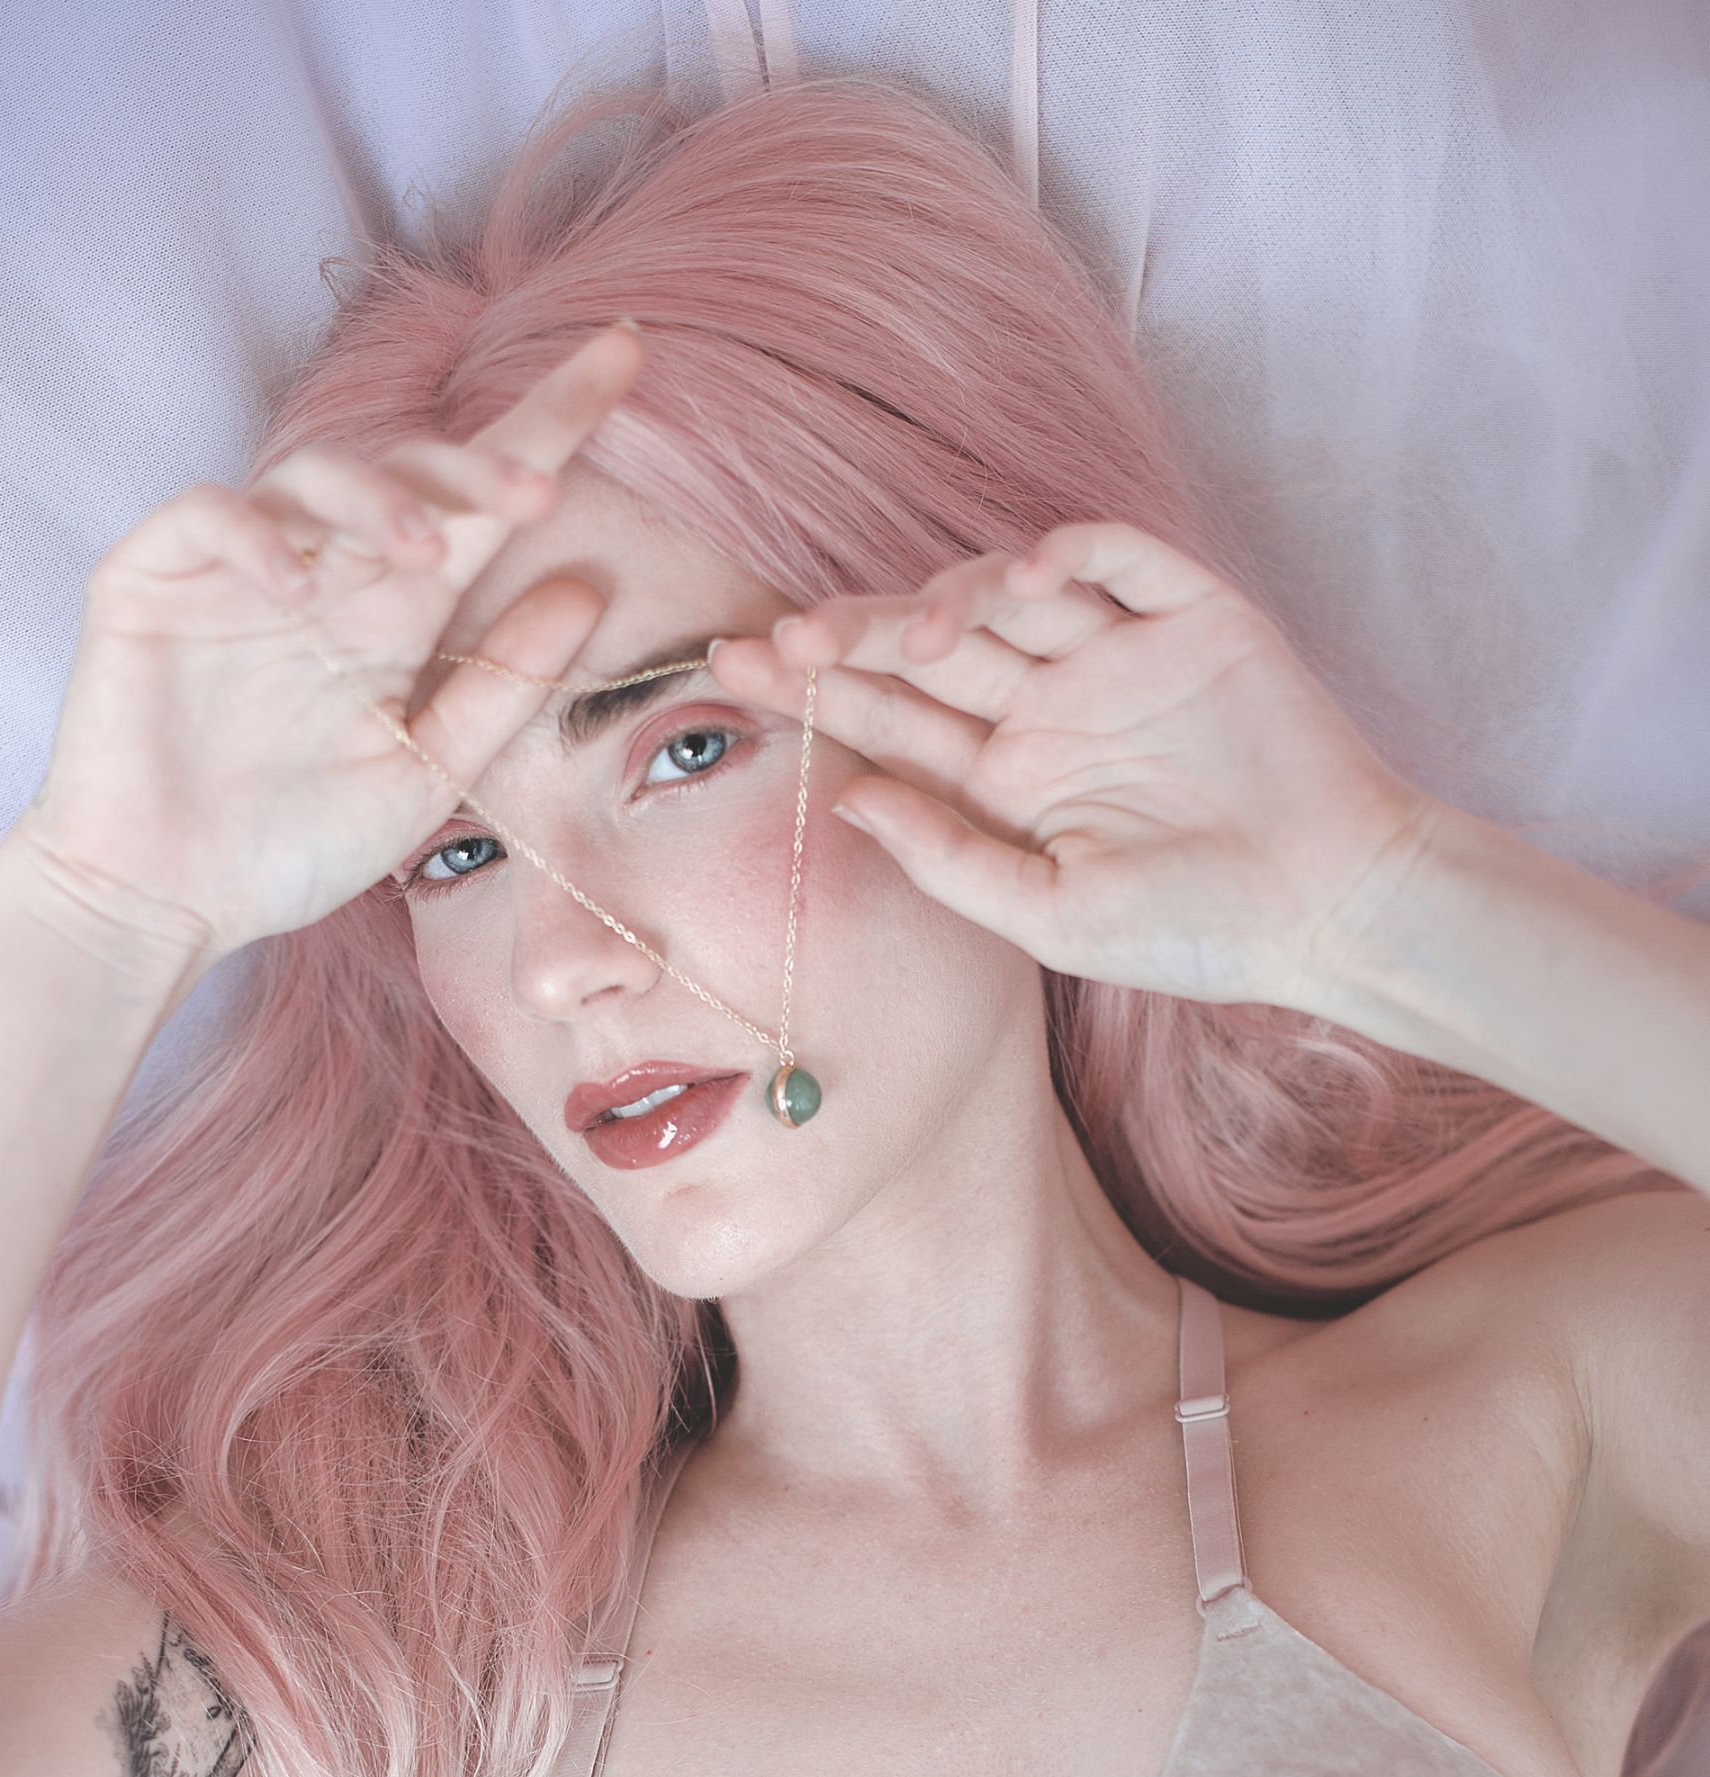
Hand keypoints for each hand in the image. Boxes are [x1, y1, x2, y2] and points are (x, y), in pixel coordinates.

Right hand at [13, 323, 646, 972]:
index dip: (552, 421)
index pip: (485, 503)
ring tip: (426, 552)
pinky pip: (205, 517)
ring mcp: (241, 570)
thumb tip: (587, 588)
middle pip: (411, 471)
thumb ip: (502, 686)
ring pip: (314, 475)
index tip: (629, 352)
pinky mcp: (150, 579)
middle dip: (479, 464)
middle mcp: (331, 574)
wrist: (171, 902)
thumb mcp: (426, 770)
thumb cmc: (297, 842)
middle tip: (536, 490)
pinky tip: (299, 584)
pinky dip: (254, 535)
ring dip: (378, 498)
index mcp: (400, 613)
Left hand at [706, 521, 1443, 1010]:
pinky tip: (1030, 574)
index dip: (815, 692)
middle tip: (789, 639)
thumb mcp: (1050, 915)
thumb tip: (843, 802)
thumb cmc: (1195, 931)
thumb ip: (947, 857)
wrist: (1335, 908)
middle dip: (856, 635)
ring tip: (923, 636)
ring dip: (956, 597)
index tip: (734, 672)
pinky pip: (1123, 560)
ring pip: (1012, 594)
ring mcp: (1119, 657)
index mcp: (1008, 777)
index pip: (893, 719)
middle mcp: (1051, 706)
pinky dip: (1076, 552)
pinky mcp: (1195, 618)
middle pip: (931, 646)